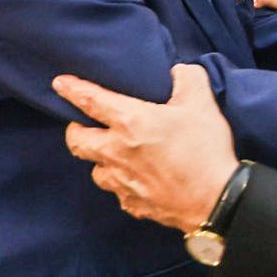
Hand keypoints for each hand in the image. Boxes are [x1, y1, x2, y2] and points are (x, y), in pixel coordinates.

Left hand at [55, 64, 237, 231]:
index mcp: (130, 122)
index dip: (72, 89)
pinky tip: (137, 178)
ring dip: (99, 159)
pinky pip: (117, 191)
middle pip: (76, 141)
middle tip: (84, 123)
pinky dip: (122, 182)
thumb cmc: (205, 149)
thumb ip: (187, 78)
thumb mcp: (202, 102)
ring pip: (95, 169)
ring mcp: (121, 182)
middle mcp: (116, 152)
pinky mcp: (133, 204)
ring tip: (114, 153)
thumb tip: (177, 72)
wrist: (216, 201)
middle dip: (75, 129)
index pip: (90, 100)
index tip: (60, 83)